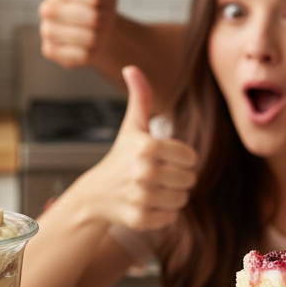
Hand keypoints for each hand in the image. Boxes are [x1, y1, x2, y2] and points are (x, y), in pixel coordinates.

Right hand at [38, 0, 118, 69]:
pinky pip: (77, 56)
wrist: (99, 31)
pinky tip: (85, 45)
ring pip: (84, 38)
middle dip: (101, 19)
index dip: (104, 0)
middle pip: (89, 18)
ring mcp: (46, 31)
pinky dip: (87, 53)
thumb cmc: (100, 0)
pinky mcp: (50, 52)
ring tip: (93, 31)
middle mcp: (46, 8)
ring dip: (96, 37)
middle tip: (98, 16)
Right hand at [74, 66, 196, 230]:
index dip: (180, 159)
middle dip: (177, 179)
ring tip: (151, 191)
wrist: (94, 195)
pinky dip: (162, 214)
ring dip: (171, 197)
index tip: (162, 159)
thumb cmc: (120, 158)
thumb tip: (131, 67)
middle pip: (189, 179)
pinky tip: (144, 206)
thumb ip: (140, 97)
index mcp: (147, 146)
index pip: (191, 158)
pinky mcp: (140, 219)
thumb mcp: (131, 127)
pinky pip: (170, 218)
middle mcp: (144, 172)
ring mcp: (141, 197)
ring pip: (182, 200)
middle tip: (156, 177)